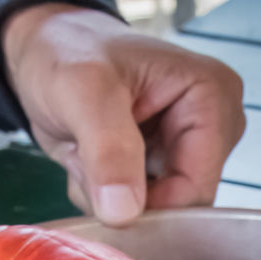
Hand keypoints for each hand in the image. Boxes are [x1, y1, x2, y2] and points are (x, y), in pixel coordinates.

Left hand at [1, 3, 245, 224]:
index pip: (198, 187)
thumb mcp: (82, 91)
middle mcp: (216, 123)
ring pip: (160, 208)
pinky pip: (144, 204)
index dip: (151, 204)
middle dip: (126, 195)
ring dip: (112, 194)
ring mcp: (194, 144)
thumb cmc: (66, 50)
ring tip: (85, 153)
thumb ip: (109, 151)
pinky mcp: (170, 160)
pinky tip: (90, 160)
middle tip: (85, 157)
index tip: (102, 194)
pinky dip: (109, 193)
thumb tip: (125, 213)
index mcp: (213, 96)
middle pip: (182, 201)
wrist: (44, 46)